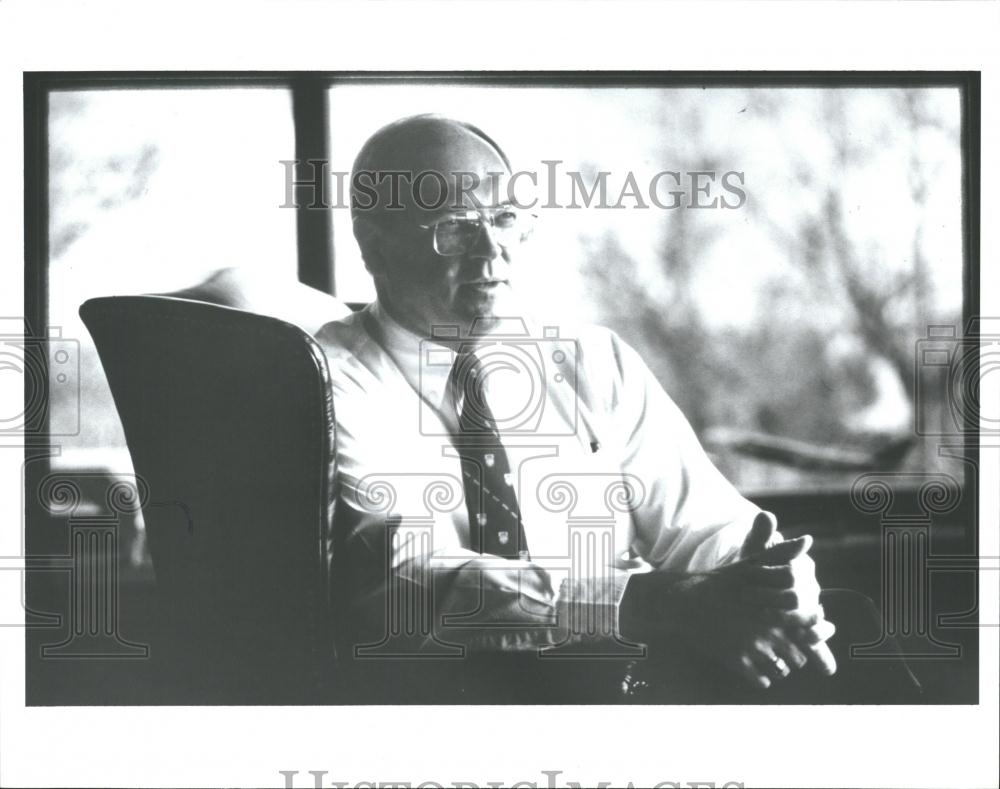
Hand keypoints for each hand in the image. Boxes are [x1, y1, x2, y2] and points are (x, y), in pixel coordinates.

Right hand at [620, 517, 835, 688]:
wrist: (686, 600)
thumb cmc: (720, 581)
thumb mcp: (753, 564)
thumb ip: (782, 554)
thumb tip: (808, 539)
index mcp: (776, 608)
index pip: (807, 634)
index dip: (802, 638)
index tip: (792, 636)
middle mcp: (769, 629)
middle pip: (798, 658)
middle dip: (791, 657)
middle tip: (779, 652)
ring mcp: (753, 646)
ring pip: (781, 672)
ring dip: (776, 669)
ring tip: (766, 662)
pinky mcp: (736, 660)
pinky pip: (761, 681)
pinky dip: (760, 679)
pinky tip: (752, 670)